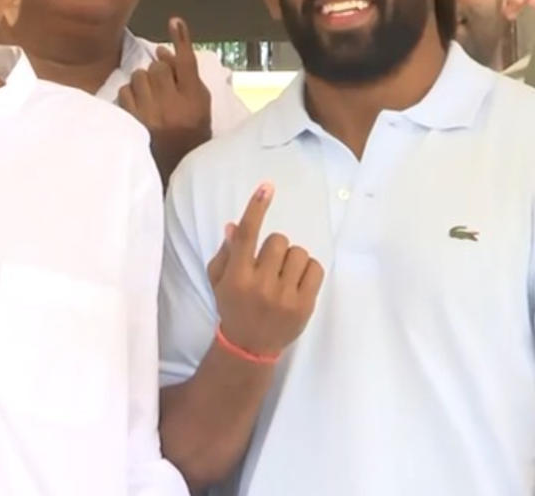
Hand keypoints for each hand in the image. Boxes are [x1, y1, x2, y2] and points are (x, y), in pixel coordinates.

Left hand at [119, 17, 211, 179]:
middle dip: (159, 71)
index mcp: (195, 100)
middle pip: (159, 67)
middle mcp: (173, 105)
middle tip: (162, 86)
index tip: (174, 21)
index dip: (181, 40)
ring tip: (151, 98)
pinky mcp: (132, 121)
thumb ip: (186, 77)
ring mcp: (150, 113)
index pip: (187, 63)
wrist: (173, 167)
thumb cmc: (190, 133)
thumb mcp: (200, 105)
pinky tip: (139, 106)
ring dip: (144, 82)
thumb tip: (161, 51)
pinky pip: (125, 91)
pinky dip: (130, 94)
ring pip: (140, 76)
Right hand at [206, 183, 322, 356]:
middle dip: (274, 248)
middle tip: (268, 265)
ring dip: (292, 259)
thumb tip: (235, 225)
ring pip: (299, 253)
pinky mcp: (305, 305)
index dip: (256, 209)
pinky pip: (315, 269)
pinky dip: (307, 270)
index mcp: (236, 276)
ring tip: (283, 275)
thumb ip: (226, 252)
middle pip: (278, 241)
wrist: (249, 345)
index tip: (267, 187)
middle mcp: (260, 285)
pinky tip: (297, 281)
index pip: (247, 236)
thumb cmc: (233, 306)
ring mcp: (285, 296)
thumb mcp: (219, 280)